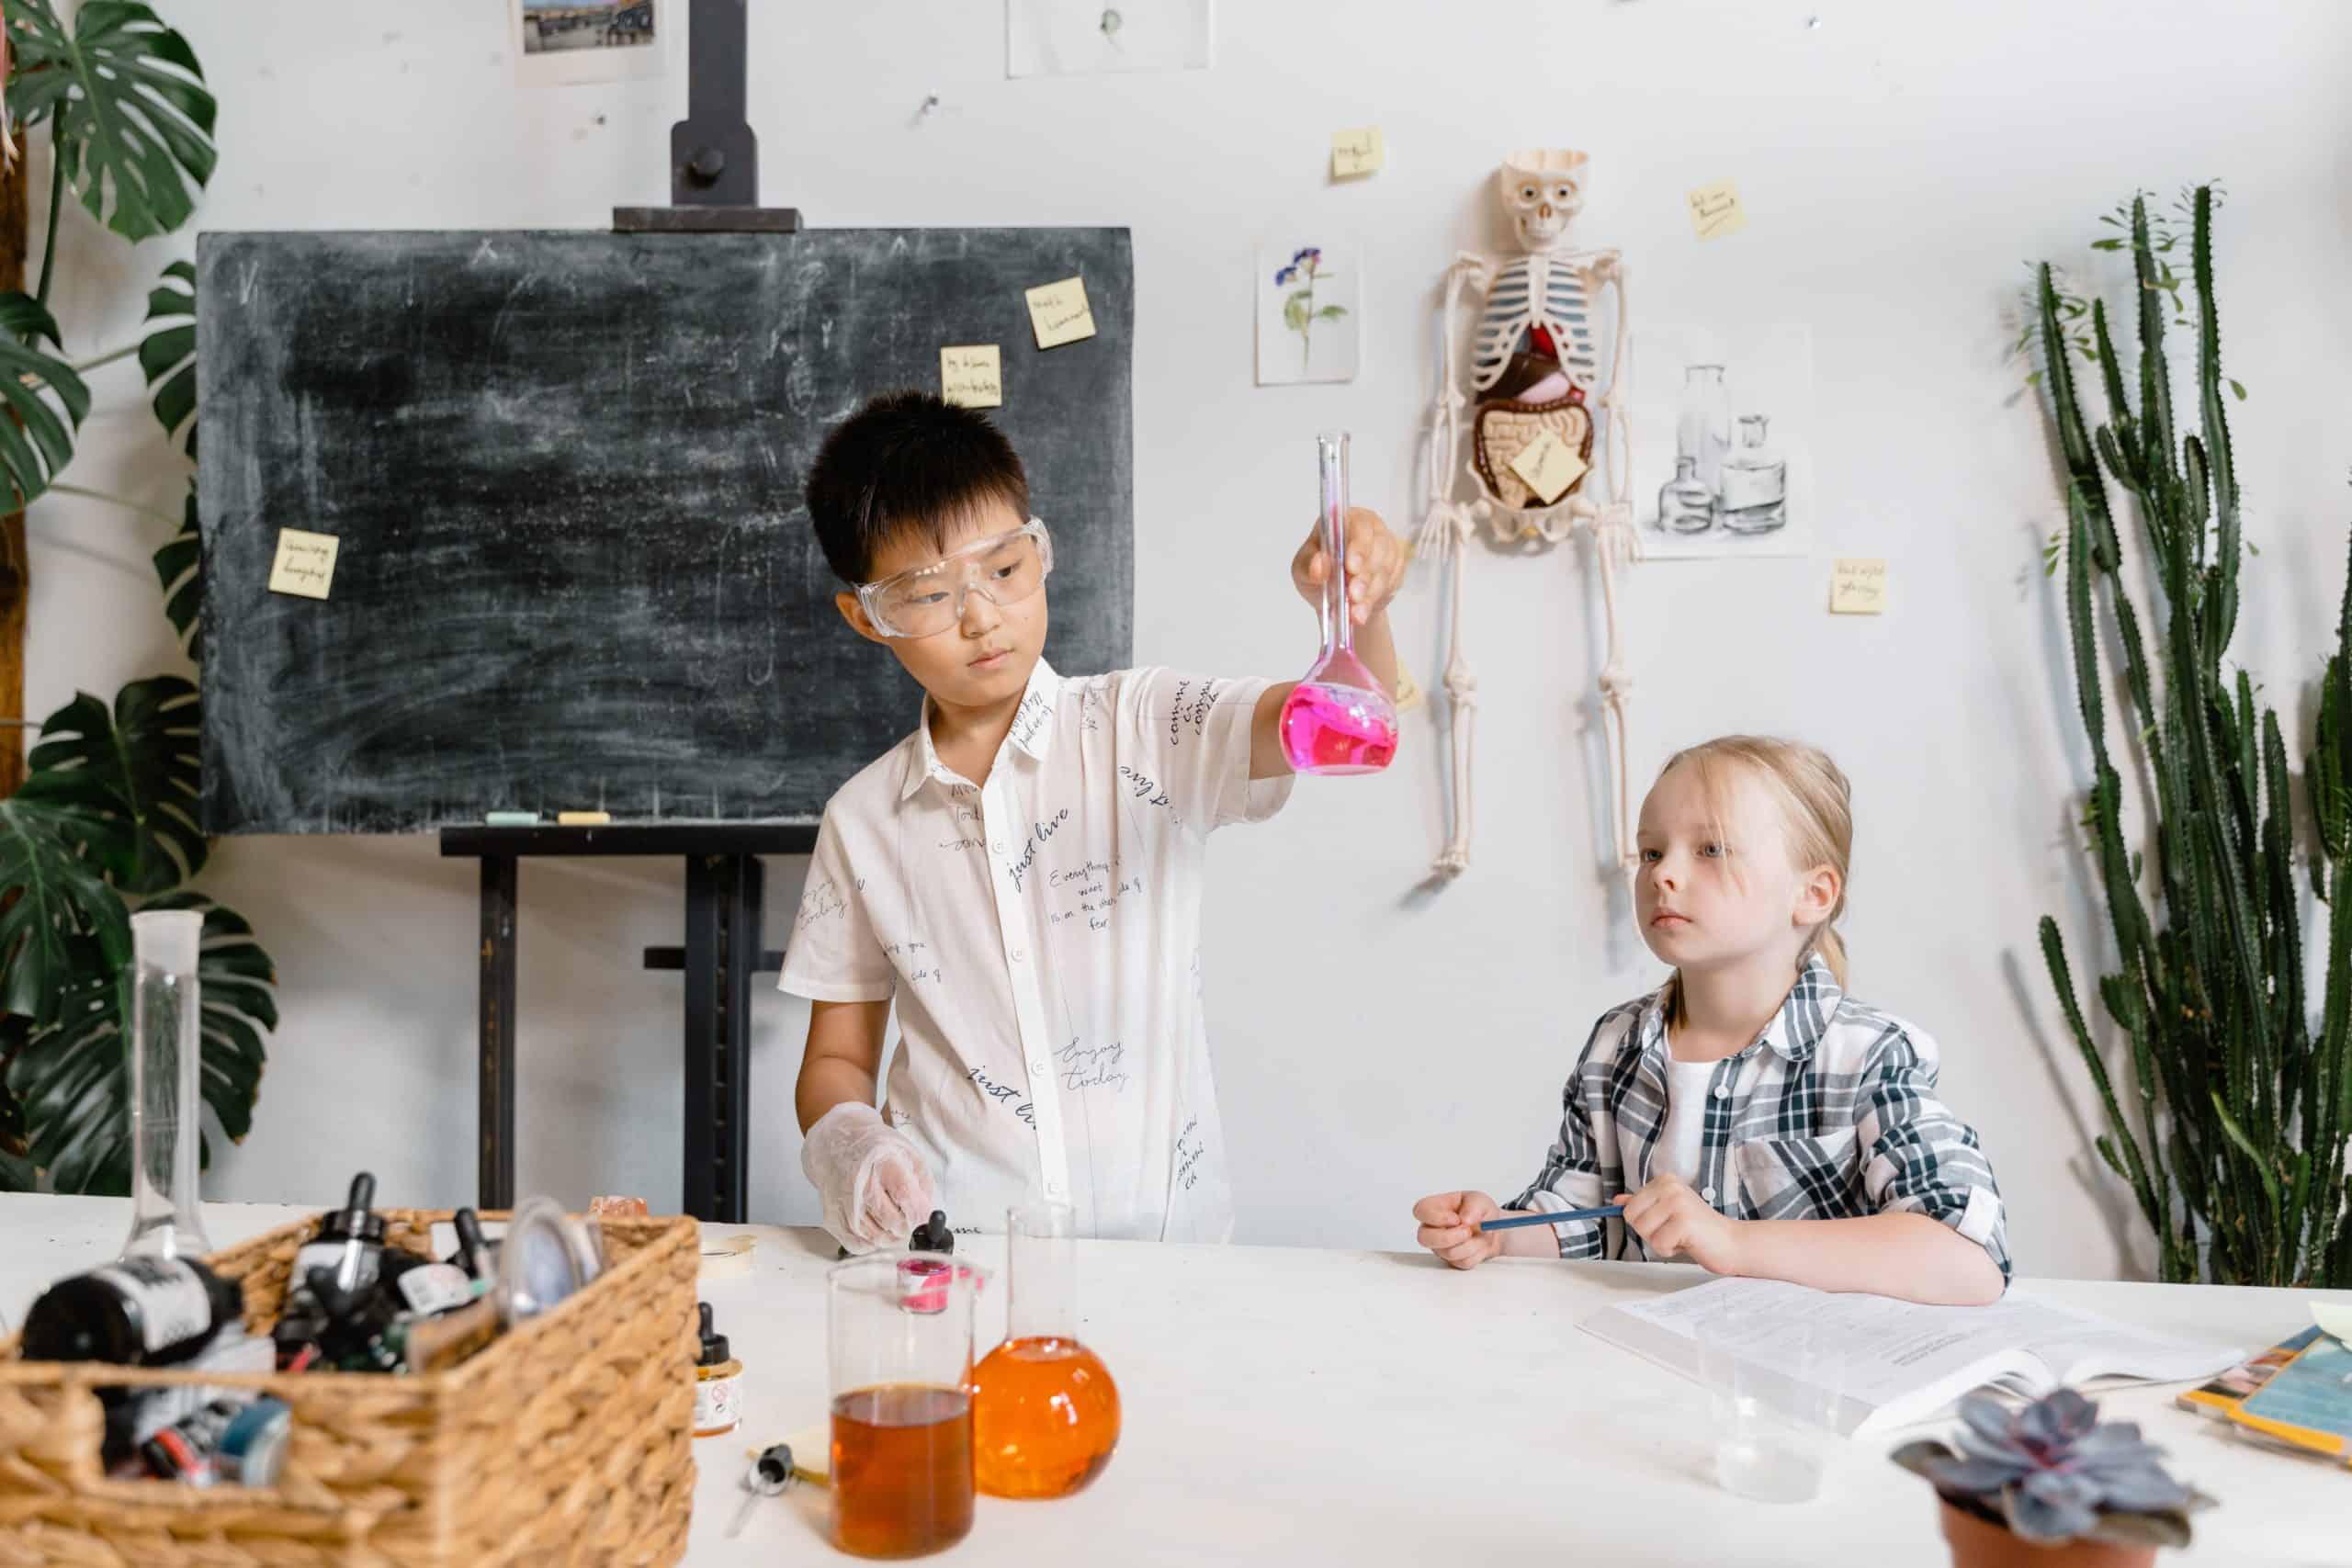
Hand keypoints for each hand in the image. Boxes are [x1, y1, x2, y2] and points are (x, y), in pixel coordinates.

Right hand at [801, 1102, 934, 1251]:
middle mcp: (860, 1184)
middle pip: (891, 1221)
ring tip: (893, 1223)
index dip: (919, 1212)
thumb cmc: (874, 1149)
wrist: (835, 1143)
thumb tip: (927, 1212)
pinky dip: (871, 1244)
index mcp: (882, 1163)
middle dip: (906, 1225)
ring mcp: (843, 1202)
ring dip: (890, 1237)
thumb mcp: (907, 1152)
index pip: (906, 1197)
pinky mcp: (832, 1216)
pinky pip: (855, 1244)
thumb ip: (922, 1182)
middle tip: (907, 1218)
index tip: (923, 1214)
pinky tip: (875, 1230)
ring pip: (874, 1237)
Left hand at [1294, 507, 1408, 627]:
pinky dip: (1376, 599)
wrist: (1337, 600)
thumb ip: (1308, 567)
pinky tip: (1363, 611)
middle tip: (1353, 596)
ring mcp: (1386, 547)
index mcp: (1345, 520)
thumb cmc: (1318, 576)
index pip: (1359, 526)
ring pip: (1386, 568)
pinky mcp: (1396, 567)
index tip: (1351, 568)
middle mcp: (1370, 528)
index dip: (1358, 547)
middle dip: (1365, 575)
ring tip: (1355, 611)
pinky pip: (1392, 582)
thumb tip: (1319, 565)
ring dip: (1370, 592)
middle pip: (1377, 547)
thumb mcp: (1302, 570)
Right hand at [1413, 1189, 1503, 1269]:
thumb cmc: (1479, 1211)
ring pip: (1448, 1252)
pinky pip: (1462, 1262)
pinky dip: (1477, 1254)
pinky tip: (1479, 1245)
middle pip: (1424, 1238)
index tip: (1456, 1219)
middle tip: (1468, 1232)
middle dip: (1450, 1237)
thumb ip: (1473, 1206)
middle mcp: (1432, 1228)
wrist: (1492, 1229)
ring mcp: (1439, 1246)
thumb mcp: (1480, 1200)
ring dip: (1471, 1245)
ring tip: (1480, 1235)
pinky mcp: (1451, 1260)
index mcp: (1434, 1207)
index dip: (1436, 1217)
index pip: (1420, 1211)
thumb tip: (1465, 1219)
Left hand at [1616, 1173, 1747, 1275]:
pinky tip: (1688, 1242)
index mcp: (1664, 1181)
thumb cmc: (1698, 1230)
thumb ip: (1643, 1204)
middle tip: (1674, 1231)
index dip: (1645, 1223)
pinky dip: (1670, 1250)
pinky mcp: (1684, 1221)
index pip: (1628, 1208)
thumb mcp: (1667, 1213)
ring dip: (1660, 1242)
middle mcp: (1670, 1186)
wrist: (1731, 1243)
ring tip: (1681, 1236)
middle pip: (1632, 1218)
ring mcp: (1677, 1202)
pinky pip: (1658, 1243)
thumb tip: (1617, 1201)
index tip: (1667, 1222)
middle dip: (1649, 1233)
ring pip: (1643, 1231)